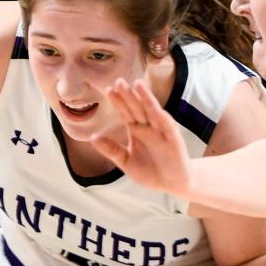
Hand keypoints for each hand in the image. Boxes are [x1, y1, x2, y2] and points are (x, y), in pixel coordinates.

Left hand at [91, 78, 193, 195]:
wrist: (173, 184)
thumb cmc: (150, 171)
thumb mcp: (126, 161)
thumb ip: (111, 150)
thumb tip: (92, 138)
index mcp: (136, 130)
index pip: (125, 112)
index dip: (118, 101)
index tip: (108, 89)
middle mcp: (148, 127)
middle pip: (137, 108)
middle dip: (128, 95)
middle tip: (118, 81)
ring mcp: (161, 131)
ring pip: (152, 112)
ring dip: (146, 98)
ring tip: (137, 84)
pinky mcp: (173, 139)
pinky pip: (167, 126)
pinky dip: (161, 117)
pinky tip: (155, 108)